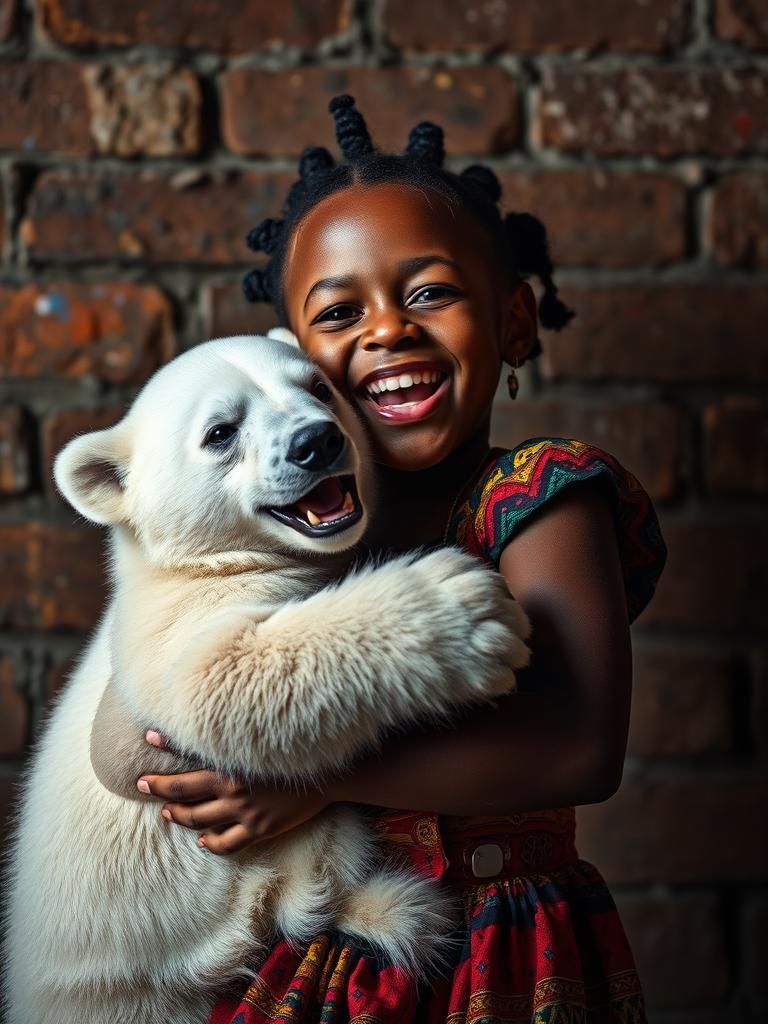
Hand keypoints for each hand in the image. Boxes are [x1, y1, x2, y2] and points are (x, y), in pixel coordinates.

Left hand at [136, 730, 329, 854]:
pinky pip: (228, 844)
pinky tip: (203, 841)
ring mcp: (246, 812)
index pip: (188, 753)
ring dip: (179, 816)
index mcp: (233, 763)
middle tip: (141, 784)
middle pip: (183, 793)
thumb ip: (243, 727)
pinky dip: (211, 844)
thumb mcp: (268, 732)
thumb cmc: (301, 744)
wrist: (335, 772)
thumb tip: (226, 708)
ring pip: (199, 821)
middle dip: (158, 788)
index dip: (166, 744)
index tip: (147, 736)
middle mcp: (233, 789)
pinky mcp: (260, 829)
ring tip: (167, 812)